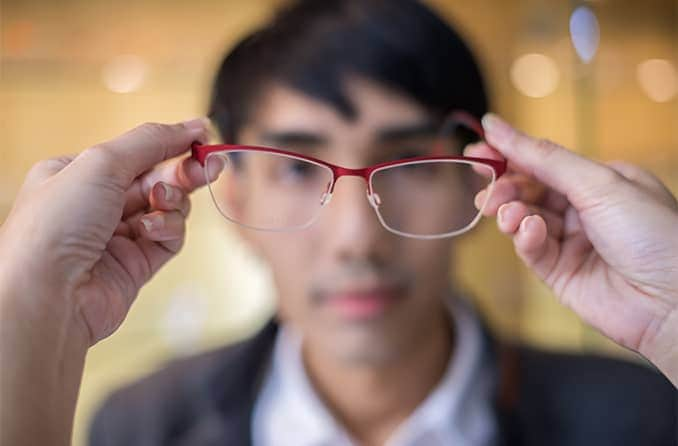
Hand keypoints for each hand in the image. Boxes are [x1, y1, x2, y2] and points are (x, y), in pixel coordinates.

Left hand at [0, 119, 209, 443]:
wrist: (47, 295)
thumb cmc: (58, 223)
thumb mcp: (102, 164)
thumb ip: (151, 142)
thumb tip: (194, 125)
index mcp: (79, 174)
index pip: (136, 152)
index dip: (171, 145)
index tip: (203, 139)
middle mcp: (98, 204)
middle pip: (157, 179)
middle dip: (183, 172)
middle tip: (211, 165)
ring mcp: (118, 236)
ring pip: (167, 208)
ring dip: (173, 200)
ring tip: (163, 201)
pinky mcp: (136, 264)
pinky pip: (168, 238)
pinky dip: (167, 229)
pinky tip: (152, 230)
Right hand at [468, 114, 677, 384]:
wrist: (675, 302)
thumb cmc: (653, 234)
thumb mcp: (598, 183)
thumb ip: (544, 158)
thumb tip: (496, 126)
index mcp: (599, 181)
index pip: (542, 163)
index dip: (508, 156)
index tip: (476, 151)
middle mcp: (583, 210)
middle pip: (528, 191)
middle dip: (505, 188)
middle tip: (488, 193)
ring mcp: (570, 242)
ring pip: (524, 220)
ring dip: (512, 213)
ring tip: (509, 215)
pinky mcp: (560, 273)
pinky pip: (531, 250)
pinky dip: (525, 239)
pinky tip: (530, 233)